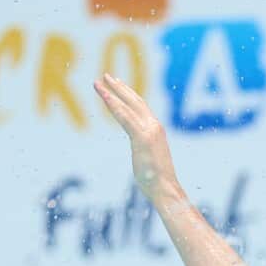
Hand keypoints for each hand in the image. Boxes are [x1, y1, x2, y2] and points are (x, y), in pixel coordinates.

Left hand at [94, 74, 179, 199]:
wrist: (166, 189)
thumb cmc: (157, 179)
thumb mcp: (149, 158)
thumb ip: (144, 149)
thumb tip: (141, 151)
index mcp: (155, 129)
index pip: (140, 106)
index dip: (128, 94)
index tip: (117, 85)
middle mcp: (153, 125)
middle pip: (134, 100)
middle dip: (119, 87)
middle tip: (105, 76)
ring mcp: (148, 130)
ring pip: (127, 105)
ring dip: (111, 92)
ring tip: (99, 82)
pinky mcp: (142, 137)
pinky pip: (124, 116)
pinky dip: (113, 104)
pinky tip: (104, 96)